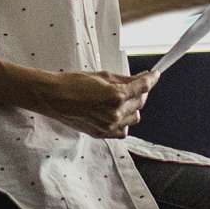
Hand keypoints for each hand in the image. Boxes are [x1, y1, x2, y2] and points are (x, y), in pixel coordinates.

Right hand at [20, 67, 147, 138]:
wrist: (54, 98)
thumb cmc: (73, 82)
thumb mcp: (102, 75)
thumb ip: (124, 79)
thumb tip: (141, 78)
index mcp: (115, 95)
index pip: (142, 87)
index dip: (152, 79)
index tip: (155, 75)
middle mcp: (115, 113)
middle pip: (140, 102)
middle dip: (140, 92)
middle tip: (134, 84)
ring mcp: (109, 126)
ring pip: (134, 117)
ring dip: (132, 107)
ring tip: (121, 99)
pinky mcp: (102, 134)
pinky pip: (122, 130)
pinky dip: (123, 121)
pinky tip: (115, 113)